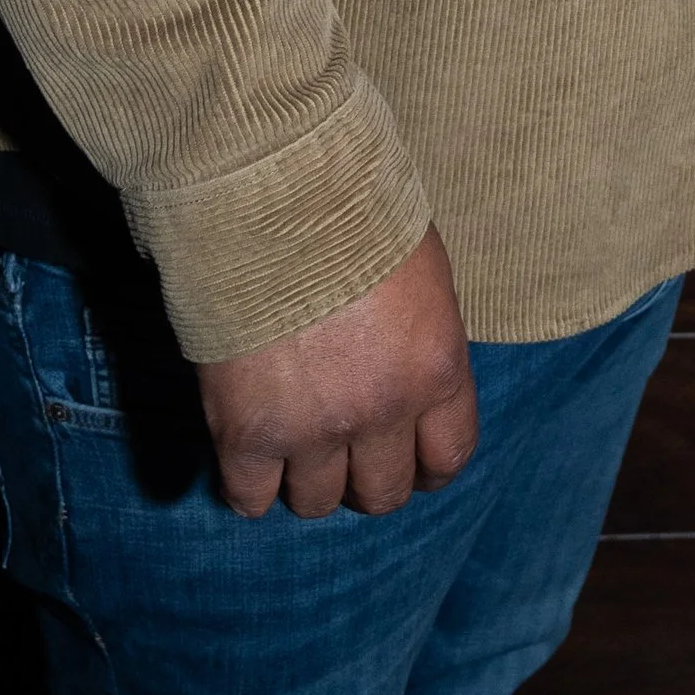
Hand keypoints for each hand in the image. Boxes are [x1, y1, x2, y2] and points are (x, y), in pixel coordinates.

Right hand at [197, 225, 477, 518]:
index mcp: (436, 367)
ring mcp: (313, 427)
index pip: (447, 456)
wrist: (275, 193)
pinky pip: (248, 497)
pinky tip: (249, 454)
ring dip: (307, 478)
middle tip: (346, 452)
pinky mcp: (248, 431)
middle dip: (367, 477)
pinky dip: (248, 484)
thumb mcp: (423, 278)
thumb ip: (421, 347)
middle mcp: (382, 409)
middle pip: (382, 493)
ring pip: (316, 502)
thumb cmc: (355, 215)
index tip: (410, 462)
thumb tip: (411, 390)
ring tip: (293, 441)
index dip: (426, 467)